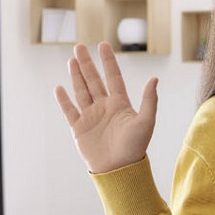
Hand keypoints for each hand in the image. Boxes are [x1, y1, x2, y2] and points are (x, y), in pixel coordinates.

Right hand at [54, 42, 158, 173]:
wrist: (119, 170)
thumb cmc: (135, 147)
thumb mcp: (146, 122)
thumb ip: (149, 100)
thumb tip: (154, 78)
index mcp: (120, 104)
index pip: (113, 77)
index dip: (108, 61)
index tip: (103, 44)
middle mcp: (104, 107)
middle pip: (94, 80)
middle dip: (87, 64)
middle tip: (79, 46)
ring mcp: (91, 116)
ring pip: (81, 91)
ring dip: (76, 76)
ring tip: (71, 59)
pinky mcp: (79, 128)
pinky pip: (70, 110)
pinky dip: (64, 99)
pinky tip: (59, 87)